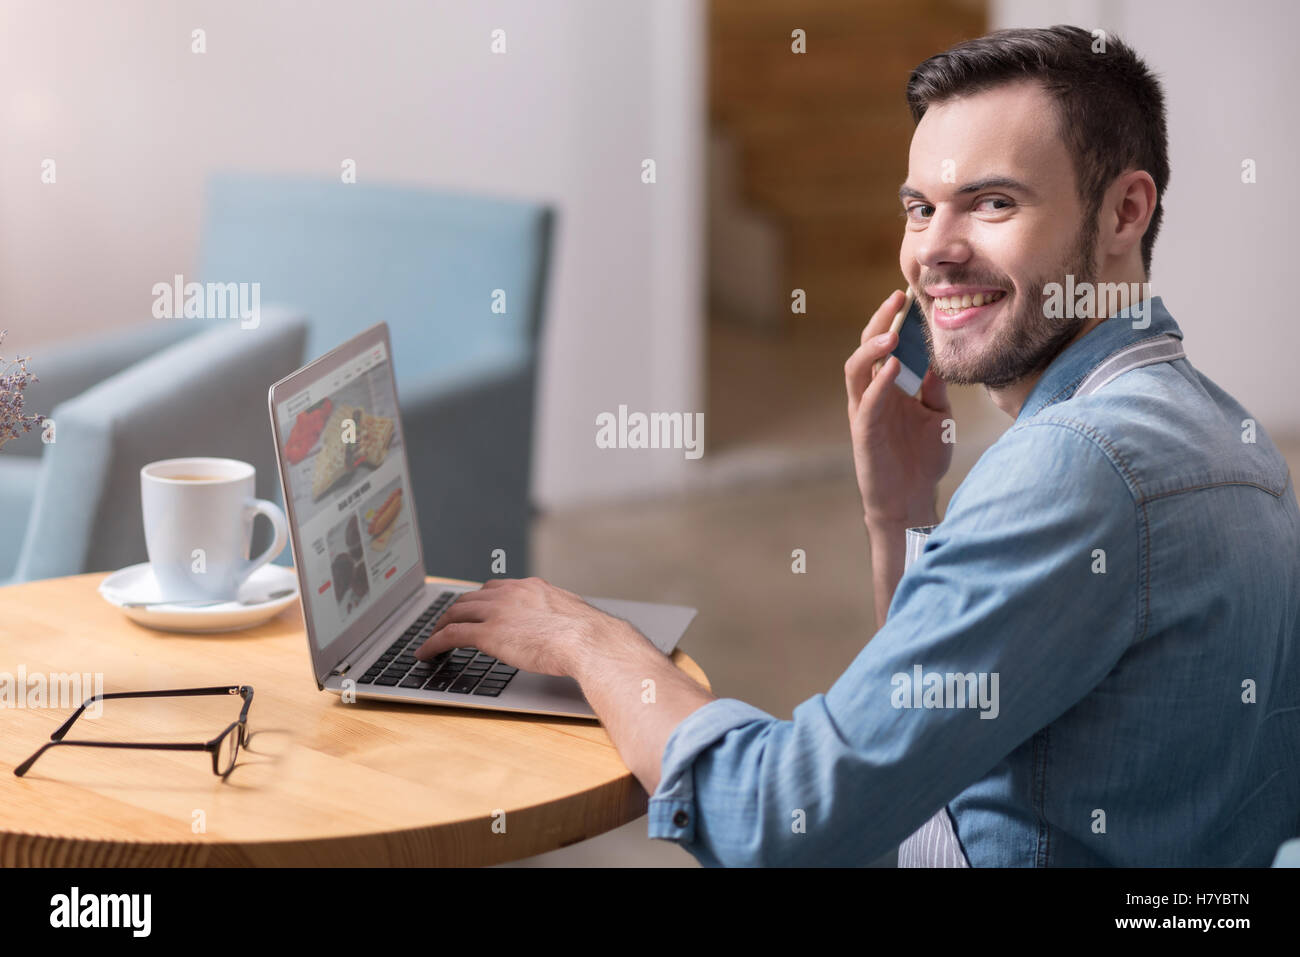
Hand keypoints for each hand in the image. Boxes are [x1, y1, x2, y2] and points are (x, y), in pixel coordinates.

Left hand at [413, 577, 632, 677]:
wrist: (588, 641)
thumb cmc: (589, 635)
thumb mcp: (573, 615)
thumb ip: (559, 616)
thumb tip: (564, 627)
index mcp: (531, 588)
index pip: (496, 588)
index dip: (480, 599)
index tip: (475, 608)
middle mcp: (510, 593)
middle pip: (470, 597)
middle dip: (456, 610)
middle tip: (446, 623)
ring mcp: (497, 611)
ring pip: (456, 612)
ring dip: (440, 625)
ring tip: (432, 637)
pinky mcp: (488, 633)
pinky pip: (451, 635)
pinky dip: (433, 643)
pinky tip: (426, 653)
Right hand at [844, 289, 952, 528]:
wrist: (912, 501)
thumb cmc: (923, 460)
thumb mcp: (938, 417)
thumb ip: (935, 388)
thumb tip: (937, 359)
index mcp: (889, 387)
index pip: (887, 345)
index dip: (894, 320)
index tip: (910, 295)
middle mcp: (872, 394)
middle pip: (866, 348)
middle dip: (879, 321)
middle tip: (897, 299)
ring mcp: (865, 411)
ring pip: (856, 369)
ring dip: (871, 348)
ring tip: (890, 332)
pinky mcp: (863, 431)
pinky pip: (867, 401)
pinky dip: (878, 381)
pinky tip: (893, 366)